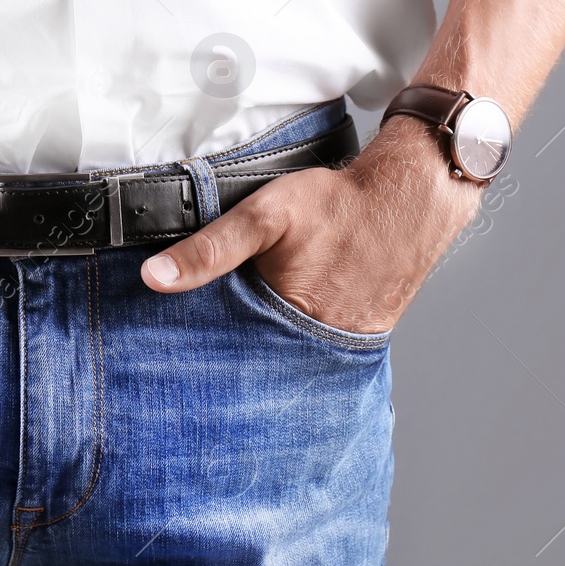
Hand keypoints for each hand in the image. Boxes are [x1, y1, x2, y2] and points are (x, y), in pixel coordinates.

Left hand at [139, 121, 482, 332]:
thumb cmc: (340, 206)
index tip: (168, 358)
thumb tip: (155, 278)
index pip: (224, 360)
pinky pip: (306, 348)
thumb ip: (210, 250)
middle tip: (189, 357)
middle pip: (251, 364)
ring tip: (226, 345)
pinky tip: (271, 326)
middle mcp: (313, 349)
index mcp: (285, 328)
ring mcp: (335, 348)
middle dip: (222, 362)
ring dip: (254, 352)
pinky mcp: (351, 339)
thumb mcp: (264, 217)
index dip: (196, 358)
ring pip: (279, 358)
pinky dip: (286, 341)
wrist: (409, 201)